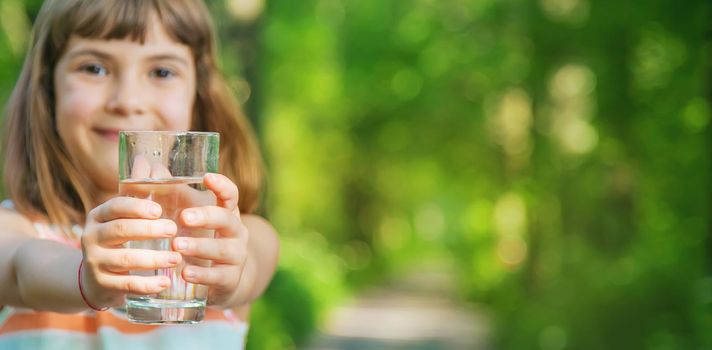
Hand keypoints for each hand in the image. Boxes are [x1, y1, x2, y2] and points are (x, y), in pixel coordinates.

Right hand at [80, 198, 180, 307]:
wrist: (96, 279)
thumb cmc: (120, 240)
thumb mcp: (125, 218)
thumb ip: (138, 195)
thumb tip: (148, 162)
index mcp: (98, 216)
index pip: (115, 206)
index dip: (136, 207)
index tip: (159, 210)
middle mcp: (91, 236)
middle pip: (120, 230)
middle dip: (148, 230)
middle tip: (173, 230)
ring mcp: (94, 261)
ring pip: (124, 259)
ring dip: (153, 259)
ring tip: (176, 258)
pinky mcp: (102, 284)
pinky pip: (126, 284)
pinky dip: (147, 285)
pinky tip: (165, 283)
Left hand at [172, 173, 248, 306]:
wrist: (222, 281)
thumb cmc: (200, 241)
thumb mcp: (191, 220)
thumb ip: (173, 196)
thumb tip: (147, 168)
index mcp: (228, 213)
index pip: (231, 195)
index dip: (222, 185)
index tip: (207, 177)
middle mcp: (237, 232)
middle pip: (228, 220)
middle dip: (206, 217)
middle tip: (184, 217)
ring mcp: (237, 256)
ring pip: (222, 249)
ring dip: (200, 246)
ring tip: (178, 245)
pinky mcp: (230, 279)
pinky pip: (218, 276)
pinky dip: (202, 275)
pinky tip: (186, 273)